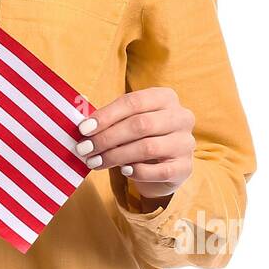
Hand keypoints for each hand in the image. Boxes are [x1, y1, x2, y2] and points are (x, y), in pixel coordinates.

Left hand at [75, 86, 194, 203]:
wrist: (164, 165)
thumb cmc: (140, 137)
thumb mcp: (127, 121)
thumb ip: (108, 118)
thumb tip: (82, 123)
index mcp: (165, 97)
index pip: (133, 102)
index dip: (106, 115)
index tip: (83, 129)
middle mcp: (181, 117)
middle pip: (140, 124)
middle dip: (108, 138)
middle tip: (85, 149)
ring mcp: (186, 142)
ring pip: (148, 147)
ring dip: (116, 156)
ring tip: (95, 162)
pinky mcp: (186, 167)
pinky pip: (159, 170)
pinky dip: (138, 171)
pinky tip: (123, 171)